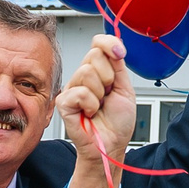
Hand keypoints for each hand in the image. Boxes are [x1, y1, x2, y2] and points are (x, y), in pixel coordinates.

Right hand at [57, 34, 135, 187]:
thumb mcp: (125, 89)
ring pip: (87, 73)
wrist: (111, 144)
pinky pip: (80, 92)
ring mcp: (72, 88)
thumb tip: (115, 46)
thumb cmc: (117, 123)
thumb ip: (118, 66)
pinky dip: (91, 104)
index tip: (120, 54)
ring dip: (100, 93)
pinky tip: (89, 113)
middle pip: (94, 55)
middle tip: (108, 95)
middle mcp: (83, 76)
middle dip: (108, 77)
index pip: (98, 43)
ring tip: (99, 106)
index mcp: (99, 71)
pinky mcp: (63, 102)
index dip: (109, 43)